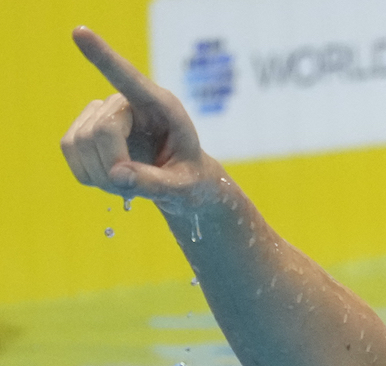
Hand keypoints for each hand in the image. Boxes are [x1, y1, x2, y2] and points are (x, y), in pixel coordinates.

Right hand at [60, 26, 211, 210]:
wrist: (182, 185)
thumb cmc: (190, 180)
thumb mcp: (183, 187)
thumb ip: (156, 183)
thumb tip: (118, 175)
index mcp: (162, 106)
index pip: (128, 78)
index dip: (103, 56)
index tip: (80, 33)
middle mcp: (129, 102)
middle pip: (101, 130)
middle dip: (112, 166)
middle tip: (133, 187)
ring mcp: (104, 113)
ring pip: (79, 141)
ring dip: (100, 174)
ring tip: (127, 184)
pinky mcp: (86, 130)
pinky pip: (69, 149)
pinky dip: (87, 174)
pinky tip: (111, 179)